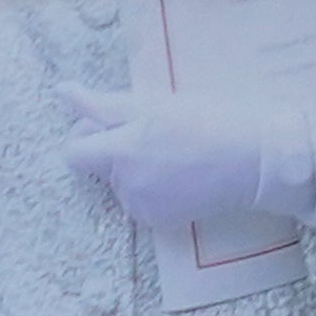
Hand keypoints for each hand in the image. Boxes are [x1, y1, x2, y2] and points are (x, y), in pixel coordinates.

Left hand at [60, 82, 313, 232]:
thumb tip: (62, 92)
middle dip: (113, 149)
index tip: (106, 124)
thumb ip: (102, 104)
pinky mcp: (158, 222)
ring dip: (135, 167)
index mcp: (122, 150)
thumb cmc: (206, 121)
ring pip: (120, 183)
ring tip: (173, 152)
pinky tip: (179, 174)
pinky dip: (151, 189)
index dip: (85, 135)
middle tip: (152, 132)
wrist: (253, 159)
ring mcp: (142, 207)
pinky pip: (140, 202)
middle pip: (99, 166)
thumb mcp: (152, 104)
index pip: (74, 153)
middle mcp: (126, 184)